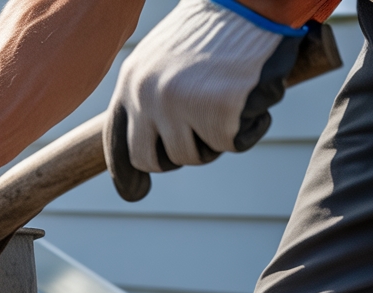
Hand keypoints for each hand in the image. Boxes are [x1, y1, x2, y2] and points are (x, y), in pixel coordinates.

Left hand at [105, 0, 306, 200]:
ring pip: (195, 156)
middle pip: (153, 160)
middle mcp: (148, 98)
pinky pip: (233, 143)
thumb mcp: (165, 57)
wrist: (251, 1)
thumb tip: (152, 141)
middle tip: (202, 137)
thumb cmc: (215, 26)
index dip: (126, 173)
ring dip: (216, 138)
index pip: (118, 142)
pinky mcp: (218, 113)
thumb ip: (152, 94)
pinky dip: (250, 127)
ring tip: (231, 99)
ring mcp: (181, 107)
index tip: (134, 193)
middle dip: (176, 159)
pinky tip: (254, 94)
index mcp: (131, 83)